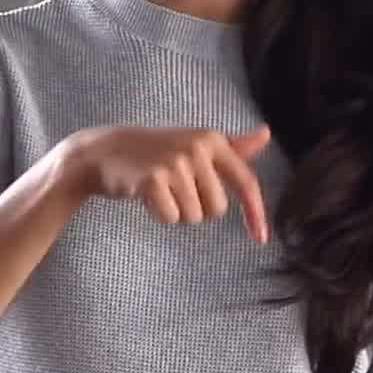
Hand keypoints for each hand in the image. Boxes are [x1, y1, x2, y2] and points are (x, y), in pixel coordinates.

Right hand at [60, 125, 271, 241]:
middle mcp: (197, 148)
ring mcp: (175, 162)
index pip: (246, 182)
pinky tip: (147, 196)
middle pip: (217, 209)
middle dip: (197, 208)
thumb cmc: (157, 151)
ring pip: (194, 217)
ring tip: (160, 190)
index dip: (255, 212)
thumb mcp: (196, 144)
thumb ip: (233, 145)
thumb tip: (266, 133)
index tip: (261, 239)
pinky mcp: (153, 179)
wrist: (106, 151)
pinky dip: (160, 215)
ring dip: (177, 211)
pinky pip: (171, 218)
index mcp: (213, 140)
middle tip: (175, 188)